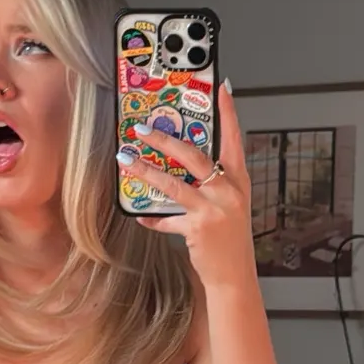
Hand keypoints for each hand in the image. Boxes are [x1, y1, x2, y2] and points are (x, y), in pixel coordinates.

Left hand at [121, 83, 258, 293]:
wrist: (234, 275)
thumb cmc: (230, 239)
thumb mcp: (228, 206)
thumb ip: (211, 185)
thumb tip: (181, 165)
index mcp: (238, 181)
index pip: (234, 138)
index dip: (228, 112)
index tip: (221, 88)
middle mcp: (228, 190)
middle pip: (193, 155)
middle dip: (163, 139)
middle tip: (141, 129)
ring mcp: (214, 209)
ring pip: (172, 183)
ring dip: (145, 171)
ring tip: (125, 160)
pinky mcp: (198, 228)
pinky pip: (166, 218)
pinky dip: (152, 217)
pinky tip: (141, 215)